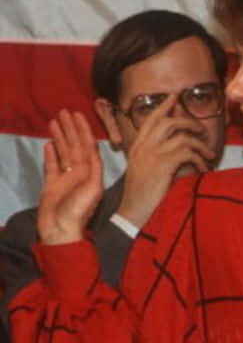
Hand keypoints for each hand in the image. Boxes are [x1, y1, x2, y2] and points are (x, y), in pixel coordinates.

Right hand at [37, 110, 103, 245]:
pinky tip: (49, 144)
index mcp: (91, 171)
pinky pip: (51, 166)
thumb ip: (93, 170)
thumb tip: (93, 152)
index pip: (88, 145)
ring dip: (60, 137)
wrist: (60, 231)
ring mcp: (65, 178)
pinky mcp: (51, 186)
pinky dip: (50, 155)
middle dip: (71, 129)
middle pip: (75, 145)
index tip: (78, 115)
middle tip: (64, 111)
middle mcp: (79, 172)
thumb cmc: (79, 211)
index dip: (84, 130)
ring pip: (63, 152)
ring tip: (54, 121)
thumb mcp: (92, 189)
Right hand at [117, 93, 215, 228]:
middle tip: (201, 130)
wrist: (133, 214)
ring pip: (183, 137)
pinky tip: (203, 169)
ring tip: (209, 154)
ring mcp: (152, 155)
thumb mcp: (146, 170)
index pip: (150, 120)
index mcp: (138, 147)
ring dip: (200, 145)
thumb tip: (179, 146)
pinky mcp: (163, 165)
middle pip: (169, 122)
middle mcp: (143, 147)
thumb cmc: (142, 195)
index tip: (174, 97)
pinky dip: (200, 160)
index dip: (163, 107)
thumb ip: (157, 155)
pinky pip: (188, 153)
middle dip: (189, 122)